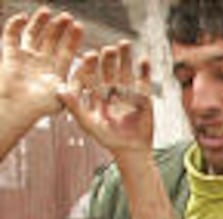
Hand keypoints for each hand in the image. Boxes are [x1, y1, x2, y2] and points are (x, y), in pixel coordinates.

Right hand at [0, 8, 82, 119]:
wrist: (19, 110)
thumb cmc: (44, 107)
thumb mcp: (67, 93)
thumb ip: (80, 79)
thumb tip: (92, 59)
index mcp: (57, 70)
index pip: (67, 51)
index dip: (72, 39)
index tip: (79, 26)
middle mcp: (42, 62)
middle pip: (52, 40)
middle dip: (58, 28)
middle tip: (67, 16)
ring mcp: (26, 57)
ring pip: (33, 35)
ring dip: (40, 23)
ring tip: (47, 11)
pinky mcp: (11, 55)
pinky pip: (12, 36)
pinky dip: (15, 26)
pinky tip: (23, 17)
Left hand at [59, 40, 153, 156]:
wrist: (131, 149)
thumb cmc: (107, 139)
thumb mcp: (88, 123)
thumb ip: (74, 106)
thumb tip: (58, 90)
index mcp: (94, 93)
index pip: (91, 75)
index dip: (91, 65)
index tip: (90, 55)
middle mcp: (109, 88)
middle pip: (107, 70)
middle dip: (108, 59)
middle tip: (108, 48)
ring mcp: (127, 90)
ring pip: (125, 70)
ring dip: (125, 57)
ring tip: (125, 44)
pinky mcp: (143, 95)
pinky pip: (143, 80)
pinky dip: (144, 70)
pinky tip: (144, 59)